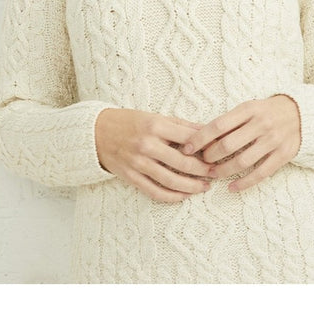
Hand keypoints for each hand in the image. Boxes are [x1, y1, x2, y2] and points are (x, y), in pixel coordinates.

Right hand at [95, 108, 213, 202]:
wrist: (96, 132)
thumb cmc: (129, 122)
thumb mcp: (154, 116)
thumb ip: (180, 125)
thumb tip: (206, 131)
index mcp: (155, 125)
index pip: (188, 138)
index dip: (206, 147)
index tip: (217, 152)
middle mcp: (147, 144)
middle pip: (182, 162)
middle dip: (203, 170)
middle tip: (215, 173)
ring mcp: (138, 162)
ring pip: (171, 180)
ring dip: (191, 186)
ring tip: (204, 187)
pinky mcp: (131, 177)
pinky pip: (155, 191)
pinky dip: (171, 196)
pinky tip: (183, 196)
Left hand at [181, 95, 300, 191]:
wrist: (300, 113)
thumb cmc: (265, 111)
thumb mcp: (247, 108)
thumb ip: (228, 122)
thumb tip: (199, 137)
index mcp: (248, 109)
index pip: (218, 125)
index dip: (199, 138)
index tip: (186, 148)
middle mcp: (261, 124)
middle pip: (228, 144)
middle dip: (210, 156)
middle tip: (202, 162)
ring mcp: (273, 140)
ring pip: (243, 161)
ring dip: (223, 171)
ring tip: (213, 174)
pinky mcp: (283, 155)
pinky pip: (261, 173)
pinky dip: (244, 183)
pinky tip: (232, 187)